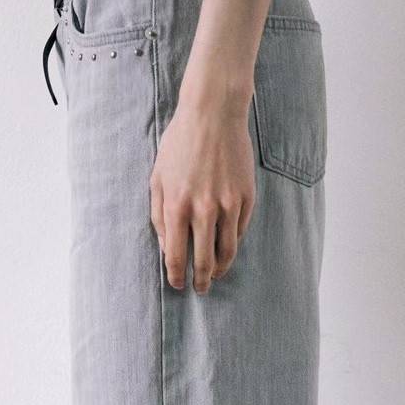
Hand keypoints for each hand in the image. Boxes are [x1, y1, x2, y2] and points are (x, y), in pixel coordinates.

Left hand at [149, 83, 256, 293]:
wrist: (213, 115)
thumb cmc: (180, 145)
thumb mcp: (157, 178)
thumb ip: (159, 216)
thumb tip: (167, 247)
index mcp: (177, 206)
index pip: (176, 256)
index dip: (176, 276)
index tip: (177, 284)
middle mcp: (204, 209)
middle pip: (204, 261)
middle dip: (202, 280)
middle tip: (200, 289)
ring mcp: (228, 204)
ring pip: (227, 251)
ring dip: (221, 269)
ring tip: (216, 275)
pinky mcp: (246, 197)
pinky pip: (239, 230)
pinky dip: (232, 243)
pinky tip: (226, 246)